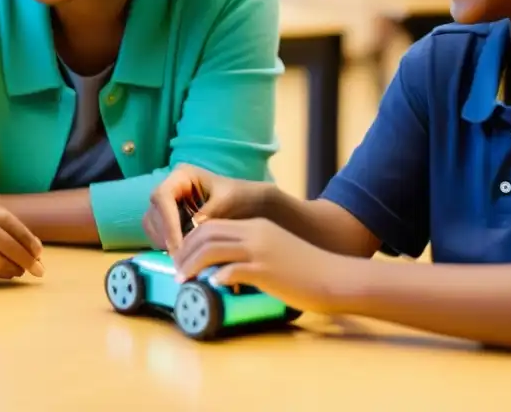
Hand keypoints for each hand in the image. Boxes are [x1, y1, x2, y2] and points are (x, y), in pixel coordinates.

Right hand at [144, 165, 269, 252]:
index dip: (168, 222)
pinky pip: (157, 233)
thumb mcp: (227, 202)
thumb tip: (193, 226)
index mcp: (182, 175)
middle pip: (154, 212)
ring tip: (184, 257)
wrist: (250, 205)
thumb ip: (209, 212)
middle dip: (166, 236)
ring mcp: (167, 204)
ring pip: (152, 224)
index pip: (163, 197)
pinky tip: (184, 254)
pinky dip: (166, 244)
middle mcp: (170, 187)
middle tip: (181, 259)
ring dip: (164, 242)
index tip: (179, 246)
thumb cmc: (240, 198)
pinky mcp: (168, 219)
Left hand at [173, 218, 350, 314]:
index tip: (181, 257)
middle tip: (175, 269)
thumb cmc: (306, 270)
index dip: (191, 240)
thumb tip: (221, 269)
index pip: (211, 224)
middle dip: (184, 251)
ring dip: (192, 265)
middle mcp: (255, 233)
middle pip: (205, 233)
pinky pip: (232, 270)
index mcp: (255, 226)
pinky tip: (210, 286)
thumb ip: (249, 252)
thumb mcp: (275, 250)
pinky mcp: (266, 270)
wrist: (336, 277)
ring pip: (212, 249)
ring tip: (182, 280)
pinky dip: (216, 277)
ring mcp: (260, 250)